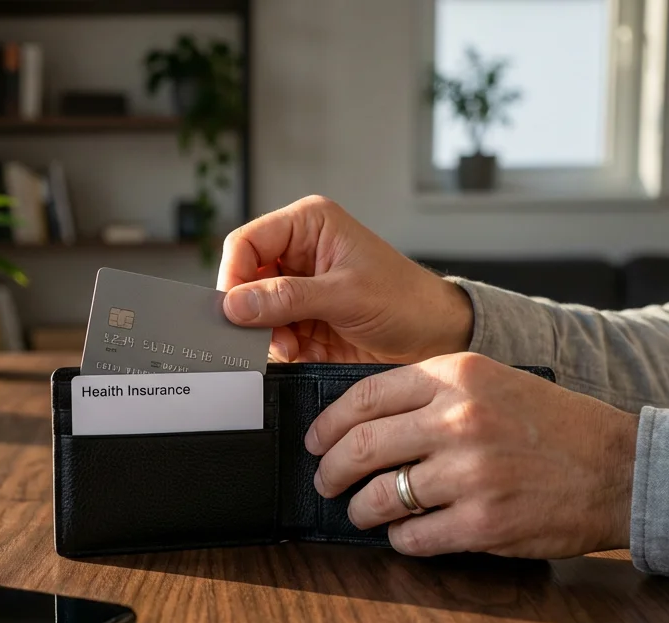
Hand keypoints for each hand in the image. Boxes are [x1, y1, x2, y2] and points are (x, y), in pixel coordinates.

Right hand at [217, 195, 473, 362]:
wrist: (434, 338)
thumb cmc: (405, 300)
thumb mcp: (346, 295)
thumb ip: (287, 298)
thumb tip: (235, 305)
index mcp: (308, 224)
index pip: (246, 242)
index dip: (233, 275)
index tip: (233, 310)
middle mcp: (298, 252)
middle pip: (244, 278)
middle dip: (250, 310)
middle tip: (260, 334)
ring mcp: (298, 288)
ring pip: (252, 310)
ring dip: (264, 333)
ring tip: (290, 345)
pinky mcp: (302, 319)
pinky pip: (269, 333)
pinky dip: (277, 347)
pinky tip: (298, 351)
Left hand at [308, 353, 636, 558]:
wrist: (622, 469)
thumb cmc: (556, 426)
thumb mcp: (493, 381)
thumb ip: (434, 391)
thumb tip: (364, 419)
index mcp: (457, 375)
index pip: (364, 396)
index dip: (329, 423)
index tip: (317, 441)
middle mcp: (459, 419)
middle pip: (361, 447)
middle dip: (331, 471)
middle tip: (327, 482)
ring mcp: (470, 473)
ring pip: (380, 497)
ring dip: (361, 510)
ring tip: (361, 513)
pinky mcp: (483, 523)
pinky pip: (413, 537)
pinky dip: (400, 539)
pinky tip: (406, 534)